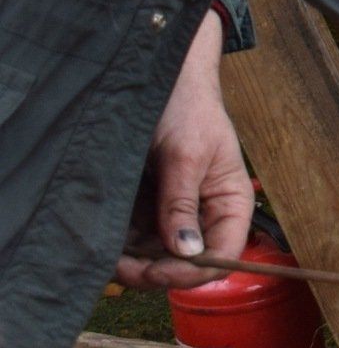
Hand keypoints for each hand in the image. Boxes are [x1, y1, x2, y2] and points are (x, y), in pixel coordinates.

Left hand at [117, 8, 253, 288]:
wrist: (161, 75)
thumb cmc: (186, 108)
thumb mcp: (186, 155)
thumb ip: (182, 204)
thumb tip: (188, 253)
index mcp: (230, 204)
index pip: (221, 256)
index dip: (191, 272)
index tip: (155, 271)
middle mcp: (205, 217)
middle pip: (185, 265)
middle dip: (152, 270)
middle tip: (117, 265)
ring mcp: (174, 216)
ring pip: (156, 258)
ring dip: (131, 262)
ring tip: (102, 252)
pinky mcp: (148, 210)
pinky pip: (136, 241)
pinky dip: (119, 246)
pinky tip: (99, 239)